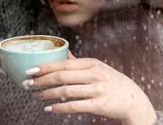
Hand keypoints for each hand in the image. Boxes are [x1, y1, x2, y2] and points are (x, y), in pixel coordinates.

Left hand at [23, 58, 156, 124]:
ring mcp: (97, 89)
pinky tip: (50, 108)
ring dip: (49, 93)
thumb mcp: (98, 68)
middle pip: (62, 75)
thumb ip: (80, 63)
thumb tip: (64, 55)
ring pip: (66, 90)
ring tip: (38, 95)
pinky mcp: (99, 105)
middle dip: (42, 80)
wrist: (134, 100)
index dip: (45, 66)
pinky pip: (75, 106)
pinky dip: (60, 108)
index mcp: (91, 63)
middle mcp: (94, 74)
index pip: (64, 63)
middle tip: (27, 83)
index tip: (31, 69)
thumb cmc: (113, 83)